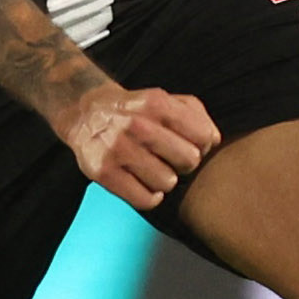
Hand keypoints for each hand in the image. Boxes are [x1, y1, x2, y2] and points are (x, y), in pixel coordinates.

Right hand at [59, 84, 218, 210]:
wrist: (86, 113)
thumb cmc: (135, 111)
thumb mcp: (164, 99)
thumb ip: (195, 115)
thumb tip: (213, 140)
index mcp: (156, 103)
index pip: (203, 136)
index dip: (202, 145)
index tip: (190, 145)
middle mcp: (138, 125)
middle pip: (189, 161)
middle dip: (184, 163)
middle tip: (171, 159)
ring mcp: (118, 149)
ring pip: (168, 183)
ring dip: (165, 180)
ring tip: (154, 170)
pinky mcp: (103, 172)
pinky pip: (146, 199)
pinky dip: (150, 197)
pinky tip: (145, 184)